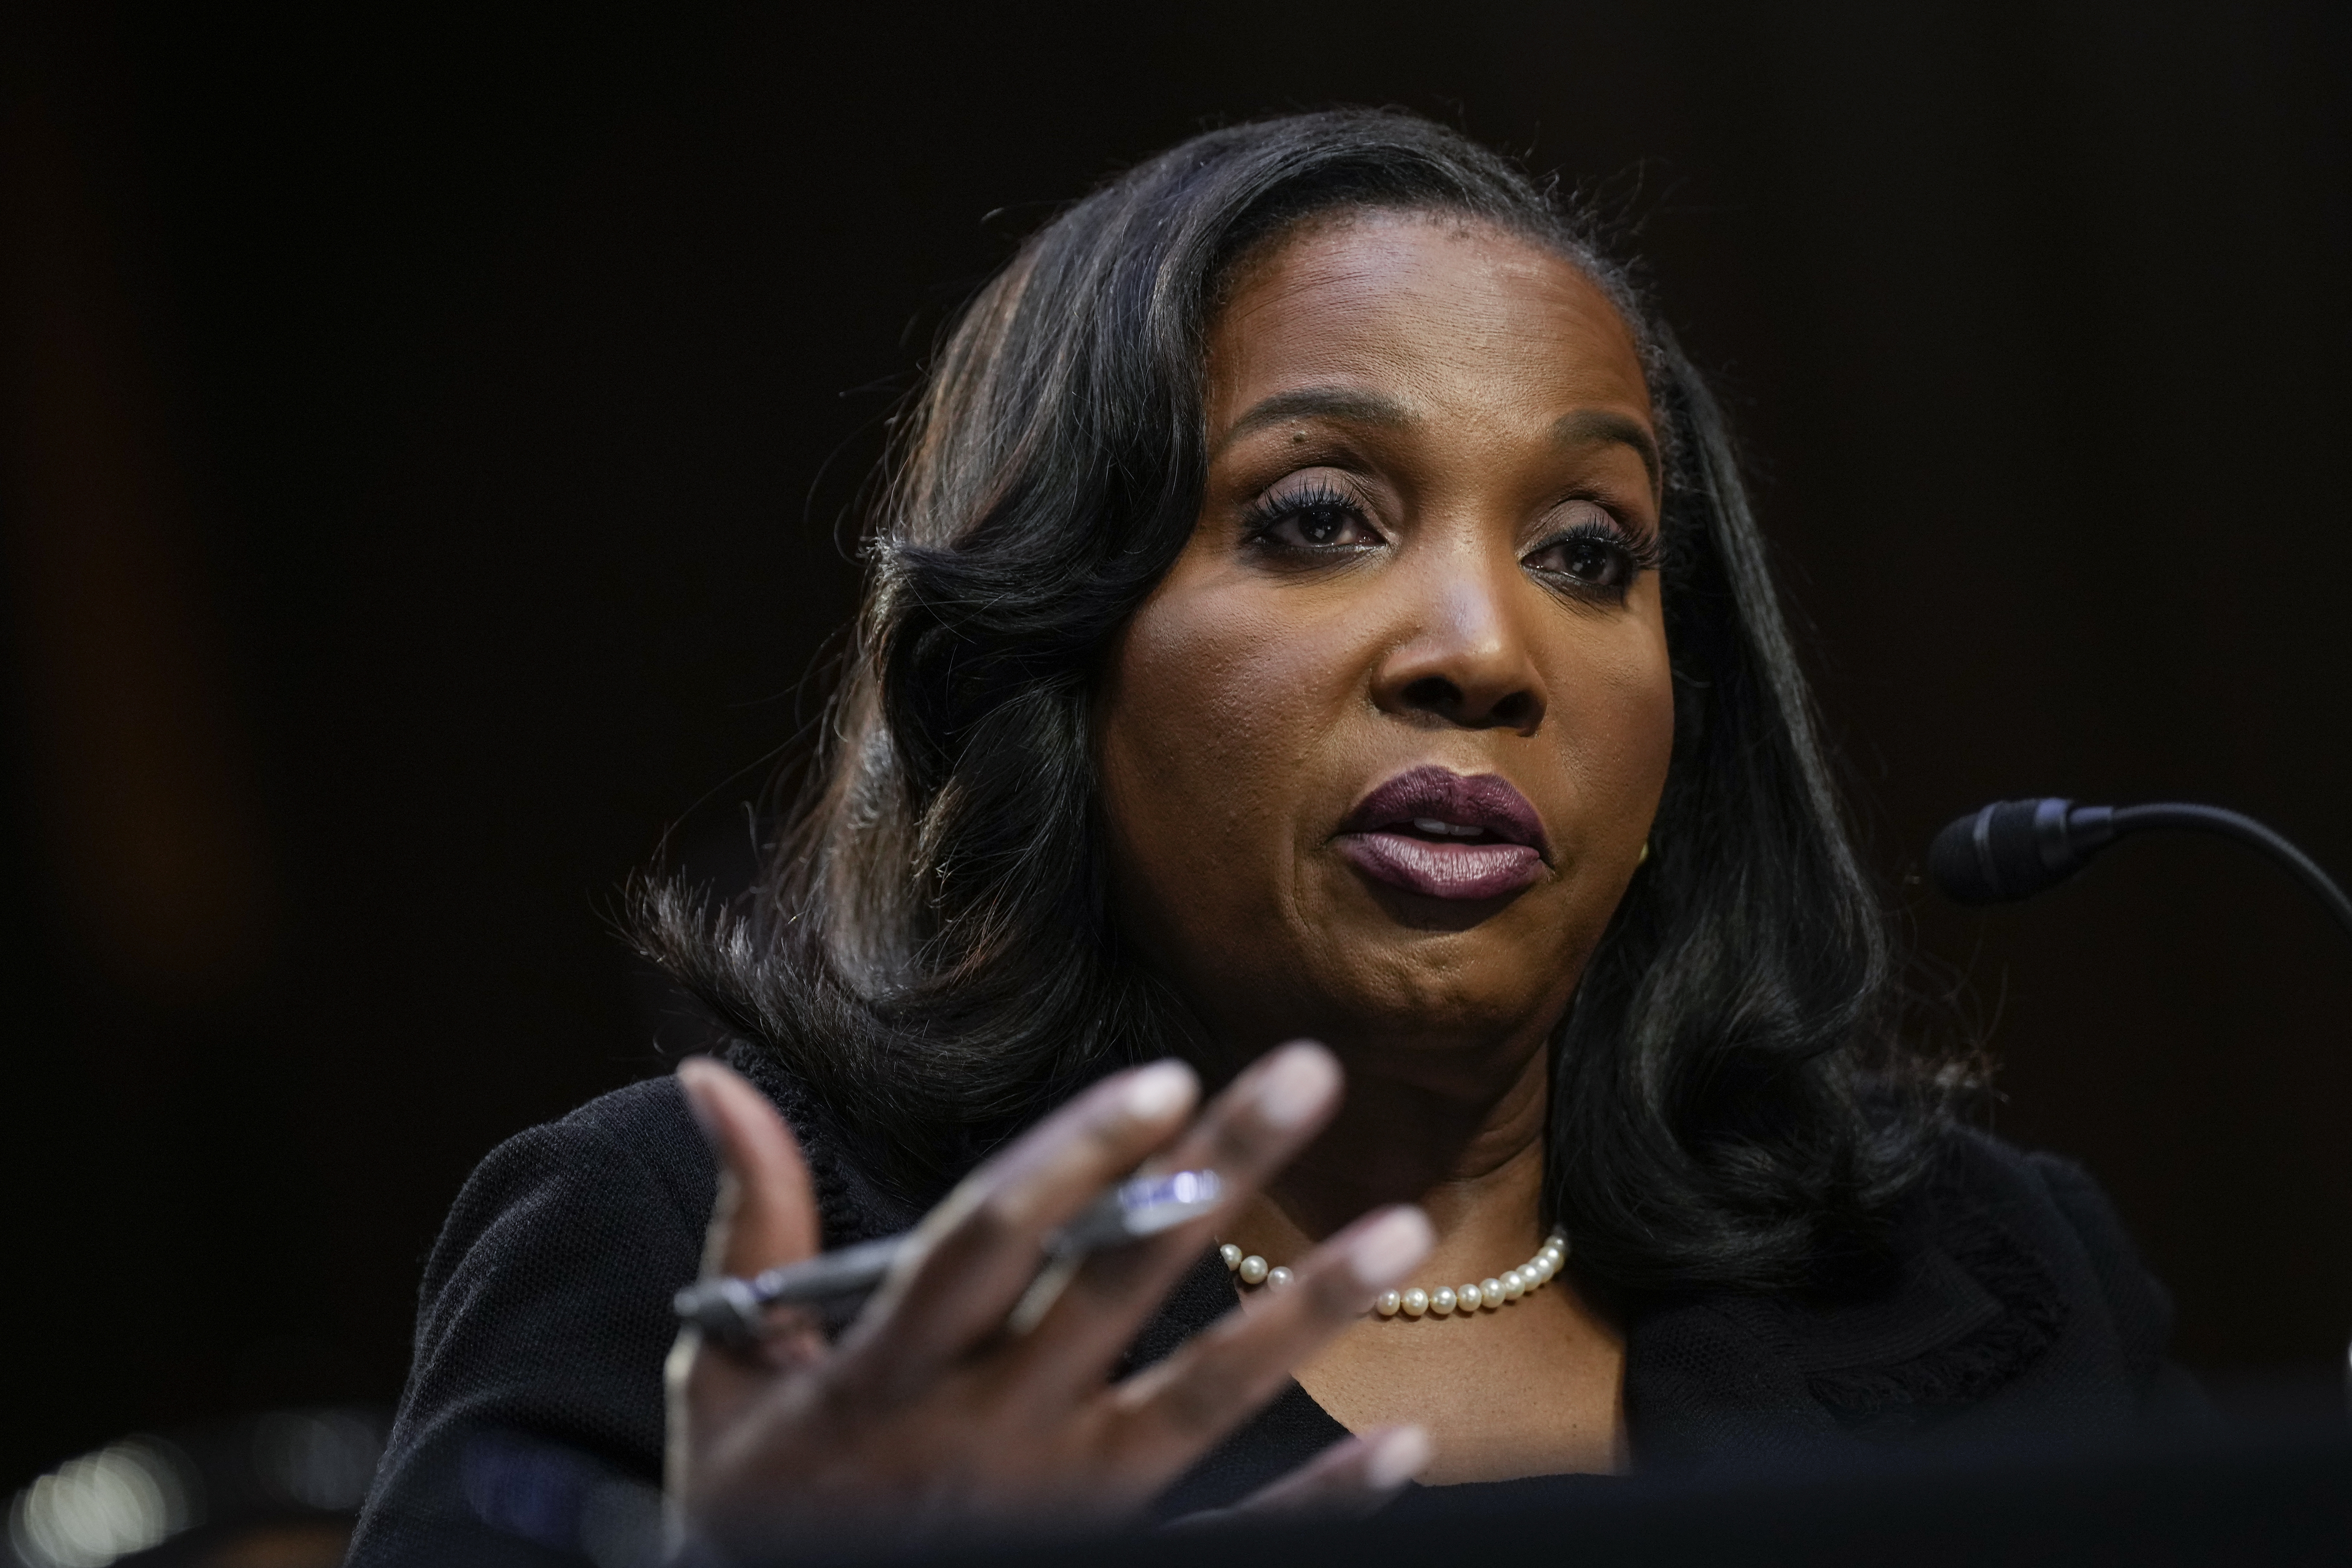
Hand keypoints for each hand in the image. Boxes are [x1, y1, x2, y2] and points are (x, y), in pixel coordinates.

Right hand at [667, 1043, 1432, 1552]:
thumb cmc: (748, 1502)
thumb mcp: (724, 1368)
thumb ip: (749, 1219)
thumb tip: (712, 1076)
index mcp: (889, 1373)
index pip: (990, 1243)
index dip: (1073, 1159)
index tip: (1162, 1077)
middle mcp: (985, 1434)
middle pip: (1115, 1289)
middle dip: (1213, 1175)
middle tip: (1310, 1074)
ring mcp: (1055, 1510)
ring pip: (1196, 1406)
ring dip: (1303, 1318)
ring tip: (1405, 1232)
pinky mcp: (1097, 1565)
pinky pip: (1225, 1540)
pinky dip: (1321, 1503)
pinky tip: (1412, 1448)